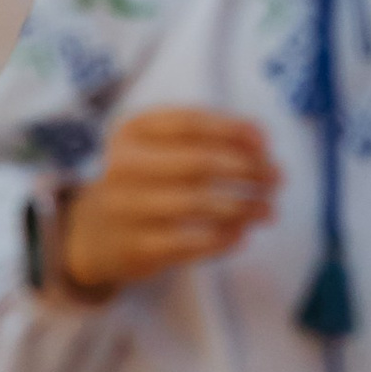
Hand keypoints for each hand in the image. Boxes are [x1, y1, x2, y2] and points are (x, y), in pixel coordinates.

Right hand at [57, 105, 279, 297]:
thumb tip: (261, 138)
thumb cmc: (144, 179)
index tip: (266, 143)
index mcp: (132, 130)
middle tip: (277, 178)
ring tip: (268, 209)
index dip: (234, 129)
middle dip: (248, 169)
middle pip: (198, 163)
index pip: (191, 122)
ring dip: (243, 206)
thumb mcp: (161, 145)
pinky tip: (242, 234)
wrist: (93, 233)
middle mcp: (123, 166)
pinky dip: (223, 238)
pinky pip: (189, 243)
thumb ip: (207, 134)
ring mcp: (127, 209)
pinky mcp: (136, 248)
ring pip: (197, 204)